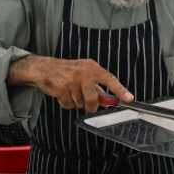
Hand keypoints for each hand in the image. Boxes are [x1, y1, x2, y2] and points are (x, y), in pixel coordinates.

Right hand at [10, 56, 132, 112]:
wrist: (44, 68)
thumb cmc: (66, 71)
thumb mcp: (84, 74)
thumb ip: (97, 87)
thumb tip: (108, 101)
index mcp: (92, 68)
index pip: (110, 79)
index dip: (120, 90)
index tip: (129, 98)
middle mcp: (83, 72)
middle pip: (93, 99)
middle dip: (90, 105)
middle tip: (86, 103)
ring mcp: (71, 80)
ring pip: (80, 103)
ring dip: (75, 103)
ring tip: (70, 92)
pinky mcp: (61, 88)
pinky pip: (68, 104)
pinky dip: (65, 103)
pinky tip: (62, 94)